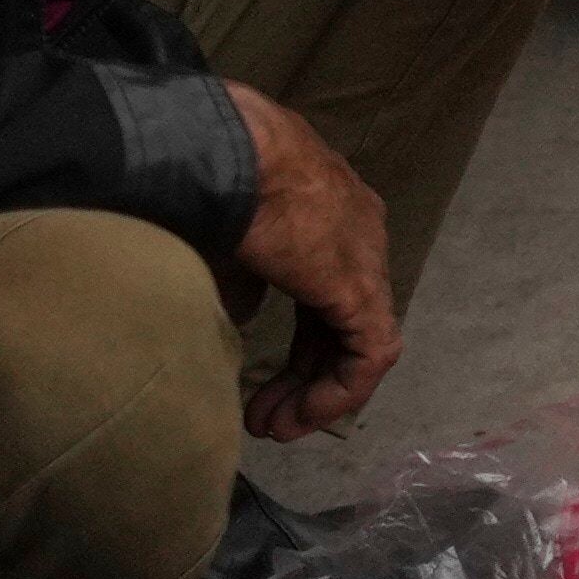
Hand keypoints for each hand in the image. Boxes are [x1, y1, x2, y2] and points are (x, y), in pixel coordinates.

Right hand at [224, 83, 402, 432]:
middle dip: (305, 373)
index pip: (328, 290)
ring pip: (360, 340)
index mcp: (328, 210)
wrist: (221, 151)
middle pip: (341, 319)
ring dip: (318, 391)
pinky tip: (300, 415)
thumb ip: (244, 282)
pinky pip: (369, 353)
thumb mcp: (226, 240)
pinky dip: (337, 391)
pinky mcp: (360, 287)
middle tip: (265, 415)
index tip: (262, 379)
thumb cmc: (209, 183)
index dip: (301, 343)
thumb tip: (247, 318)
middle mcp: (358, 231)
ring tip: (275, 427)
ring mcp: (364, 257)